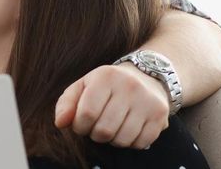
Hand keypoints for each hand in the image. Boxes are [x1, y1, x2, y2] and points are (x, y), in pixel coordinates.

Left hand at [54, 63, 169, 148]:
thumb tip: (60, 123)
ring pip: (122, 139)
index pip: (86, 113)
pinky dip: (130, 142)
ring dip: (112, 140)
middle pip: (104, 130)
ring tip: (111, 127)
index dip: (79, 126)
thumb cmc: (106, 86)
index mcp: (106, 77)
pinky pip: (140, 143)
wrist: (146, 77)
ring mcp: (148, 101)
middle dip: (94, 134)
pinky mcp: (161, 115)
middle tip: (96, 127)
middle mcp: (129, 86)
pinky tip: (127, 129)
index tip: (81, 124)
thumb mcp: (83, 86)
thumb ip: (66, 104)